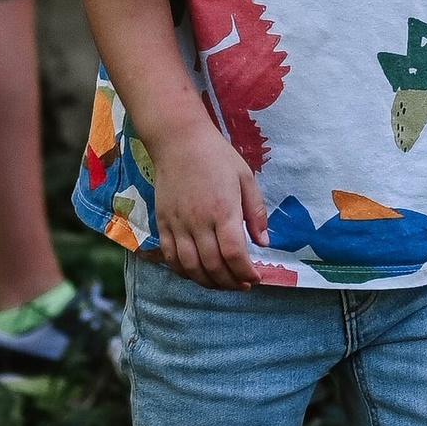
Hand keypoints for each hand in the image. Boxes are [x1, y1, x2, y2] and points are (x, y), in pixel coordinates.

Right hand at [147, 116, 270, 289]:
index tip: (255, 278)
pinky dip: (184, 272)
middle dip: (230, 282)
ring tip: (222, 283)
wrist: (179, 140)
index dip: (246, 272)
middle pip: (213, 265)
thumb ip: (256, 212)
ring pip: (191, 267)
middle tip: (242, 284)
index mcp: (223, 210)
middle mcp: (199, 221)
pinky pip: (170, 257)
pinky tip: (197, 274)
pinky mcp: (163, 223)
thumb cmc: (217, 156)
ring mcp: (178, 224)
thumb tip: (263, 242)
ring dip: (208, 283)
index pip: (234, 254)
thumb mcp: (246, 178)